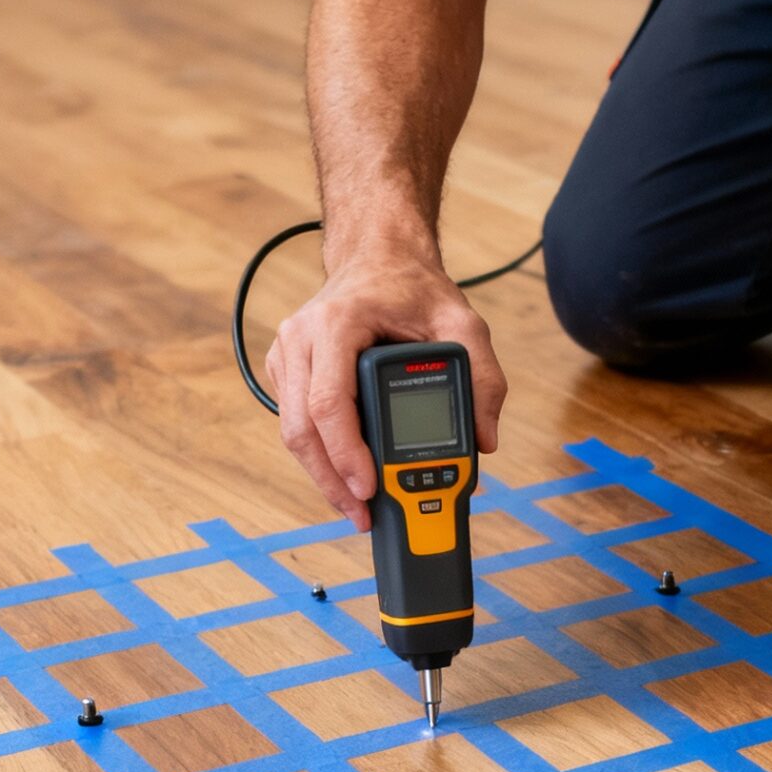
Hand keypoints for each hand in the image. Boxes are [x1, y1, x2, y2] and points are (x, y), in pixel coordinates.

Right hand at [267, 254, 506, 529]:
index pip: (329, 402)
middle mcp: (302, 338)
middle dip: (331, 479)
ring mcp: (287, 354)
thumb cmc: (415, 289)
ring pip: (292, 431)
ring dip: (322, 474)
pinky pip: (294, 422)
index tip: (367, 488)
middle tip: (361, 514)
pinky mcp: (286, 370)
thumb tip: (485, 441)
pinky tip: (343, 477)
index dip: (345, 453)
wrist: (378, 257)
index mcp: (338, 324)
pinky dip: (318, 454)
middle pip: (301, 427)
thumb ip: (483, 378)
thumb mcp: (464, 323)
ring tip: (354, 506)